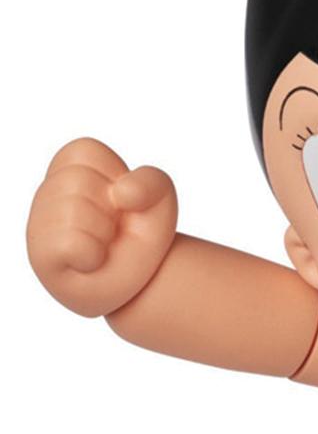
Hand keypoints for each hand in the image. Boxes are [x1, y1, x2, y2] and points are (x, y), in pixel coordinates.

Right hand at [27, 138, 177, 317]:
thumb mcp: (161, 199)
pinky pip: (69, 244)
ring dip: (104, 233)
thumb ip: (152, 181)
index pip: (85, 151)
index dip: (114, 176)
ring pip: (73, 211)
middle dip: (110, 207)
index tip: (119, 200)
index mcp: (69, 170)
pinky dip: (92, 256)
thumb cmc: (141, 233)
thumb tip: (122, 192)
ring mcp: (40, 225)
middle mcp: (48, 194)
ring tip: (104, 244)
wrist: (142, 282)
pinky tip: (93, 261)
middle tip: (113, 228)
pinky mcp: (42, 256)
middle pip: (76, 180)